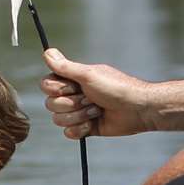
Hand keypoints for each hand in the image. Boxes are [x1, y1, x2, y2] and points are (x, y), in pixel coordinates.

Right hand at [41, 48, 160, 138]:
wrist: (137, 109)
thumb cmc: (116, 88)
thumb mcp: (88, 74)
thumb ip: (65, 66)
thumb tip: (46, 52)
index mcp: (72, 79)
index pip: (46, 85)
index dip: (58, 89)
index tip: (75, 86)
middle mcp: (73, 95)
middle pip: (51, 104)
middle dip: (72, 103)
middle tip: (91, 98)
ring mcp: (78, 112)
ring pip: (58, 119)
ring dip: (79, 116)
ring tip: (97, 110)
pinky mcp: (84, 127)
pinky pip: (68, 133)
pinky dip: (81, 128)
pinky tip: (95, 122)